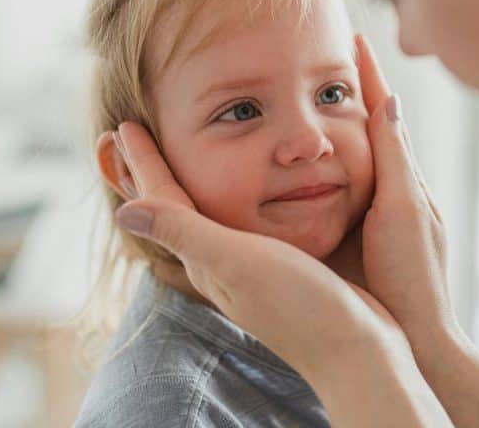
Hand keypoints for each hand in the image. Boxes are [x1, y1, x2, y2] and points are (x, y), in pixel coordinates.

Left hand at [112, 122, 404, 374]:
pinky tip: (248, 194)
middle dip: (154, 172)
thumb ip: (186, 233)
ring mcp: (250, 269)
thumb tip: (122, 212)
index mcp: (205, 257)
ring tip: (180, 156)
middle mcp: (221, 263)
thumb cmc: (300, 306)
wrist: (356, 352)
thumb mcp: (238, 262)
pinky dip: (233, 195)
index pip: (163, 201)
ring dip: (189, 183)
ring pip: (207, 214)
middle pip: (176, 208)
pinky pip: (244, 221)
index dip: (143, 163)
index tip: (124, 126)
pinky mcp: (281, 269)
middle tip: (134, 138)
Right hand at [354, 34, 457, 352]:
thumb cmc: (411, 274)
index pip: (383, 114)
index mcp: (405, 178)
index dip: (368, 76)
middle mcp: (396, 191)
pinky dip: (334, 167)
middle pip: (372, 131)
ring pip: (359, 161)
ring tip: (323, 99)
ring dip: (345, 127)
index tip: (353, 37)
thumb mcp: (402, 209)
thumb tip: (388, 101)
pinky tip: (316, 169)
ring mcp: (381, 215)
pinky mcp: (363, 238)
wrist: (416, 334)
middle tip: (335, 59)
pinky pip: (344, 191)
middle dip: (356, 93)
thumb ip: (393, 158)